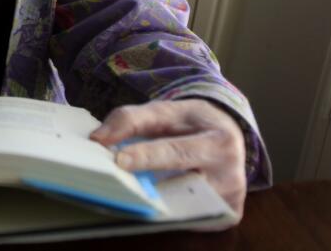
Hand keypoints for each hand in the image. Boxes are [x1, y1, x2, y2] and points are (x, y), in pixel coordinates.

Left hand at [89, 99, 246, 225]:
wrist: (229, 136)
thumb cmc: (192, 123)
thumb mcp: (166, 111)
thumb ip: (131, 119)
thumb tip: (98, 138)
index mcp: (220, 143)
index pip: (177, 152)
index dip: (147, 156)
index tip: (120, 159)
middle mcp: (231, 176)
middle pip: (182, 187)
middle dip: (147, 187)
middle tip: (114, 183)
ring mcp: (229, 201)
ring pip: (183, 209)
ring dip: (154, 204)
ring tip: (126, 194)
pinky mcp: (225, 217)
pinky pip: (189, 219)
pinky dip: (166, 213)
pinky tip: (148, 204)